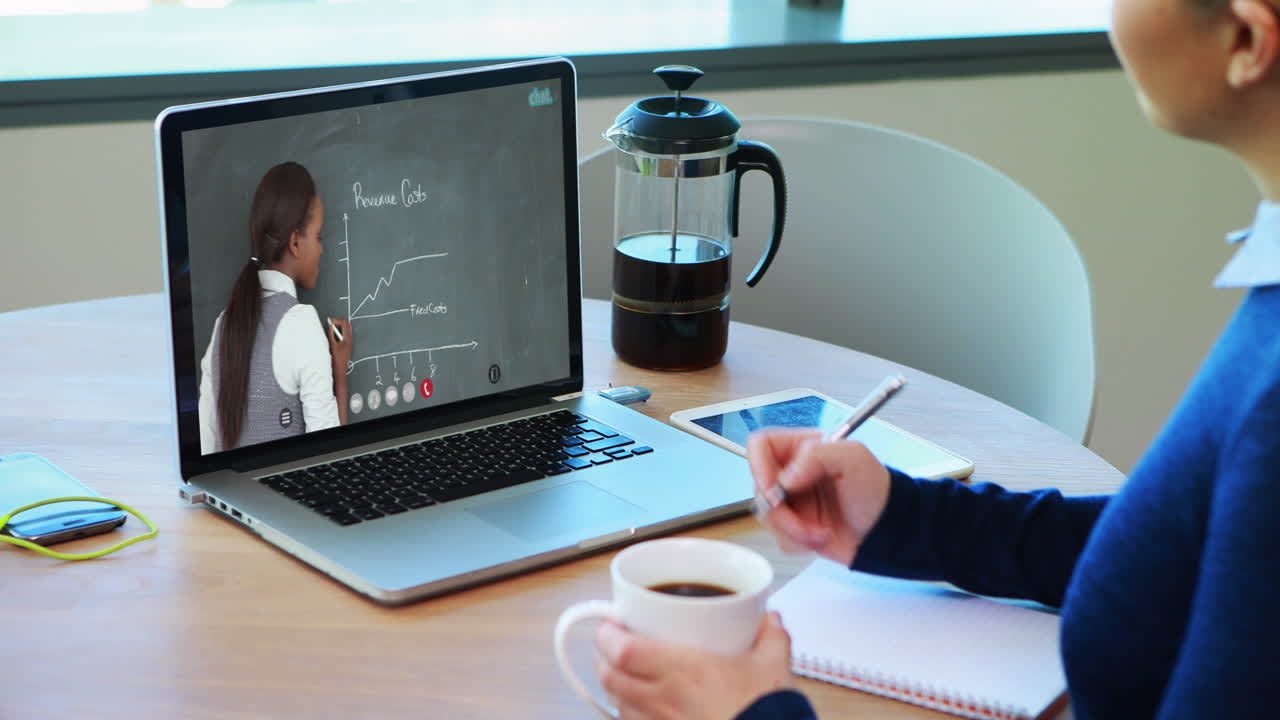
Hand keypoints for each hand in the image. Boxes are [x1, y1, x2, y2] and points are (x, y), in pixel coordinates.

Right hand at [327, 317, 352, 368]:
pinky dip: (340, 331)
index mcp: (347, 338)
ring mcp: (350, 342)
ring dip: (339, 327)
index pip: (345, 323)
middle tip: (330, 324)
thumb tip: (331, 326)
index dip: (336, 320)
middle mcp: (350, 339)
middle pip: (347, 324)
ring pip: (347, 328)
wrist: (340, 369)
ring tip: (331, 329)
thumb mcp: (332, 345)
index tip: (330, 322)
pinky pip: (346, 334)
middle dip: (338, 322)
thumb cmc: (337, 360)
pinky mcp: (348, 344)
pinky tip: (334, 335)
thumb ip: (331, 334)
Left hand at [595, 613, 793, 719]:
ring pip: (618, 706)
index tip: (611, 624)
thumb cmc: (765, 711)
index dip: (607, 636)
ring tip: (624, 675)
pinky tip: (642, 709)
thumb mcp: (773, 666)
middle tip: (612, 647)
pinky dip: (630, 715)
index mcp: (684, 670)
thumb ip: (771, 636)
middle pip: (610, 678)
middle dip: (604, 660)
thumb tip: (769, 619)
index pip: (623, 650)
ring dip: (615, 688)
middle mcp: (665, 700)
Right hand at [747, 429, 890, 566]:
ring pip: (767, 516)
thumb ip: (817, 455)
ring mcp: (791, 501)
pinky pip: (779, 537)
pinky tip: (822, 536)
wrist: (887, 532)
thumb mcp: (854, 459)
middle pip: (759, 487)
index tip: (774, 490)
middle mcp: (792, 472)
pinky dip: (799, 541)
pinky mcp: (793, 526)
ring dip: (794, 529)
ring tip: (822, 531)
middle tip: (803, 520)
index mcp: (802, 448)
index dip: (758, 466)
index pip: (760, 445)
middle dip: (781, 510)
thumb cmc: (878, 491)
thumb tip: (785, 478)